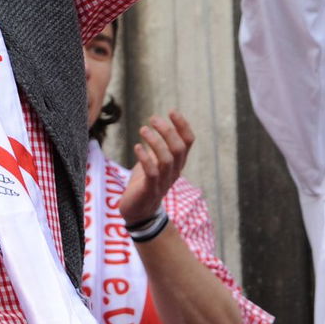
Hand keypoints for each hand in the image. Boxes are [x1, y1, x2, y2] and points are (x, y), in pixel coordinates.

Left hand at [116, 110, 194, 224]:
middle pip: (178, 148)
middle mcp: (174, 171)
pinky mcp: (150, 189)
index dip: (182, 125)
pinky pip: (152, 173)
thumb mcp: (154, 161)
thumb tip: (158, 125)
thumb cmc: (145, 183)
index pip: (188, 142)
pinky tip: (137, 147)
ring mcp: (163, 181)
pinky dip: (145, 158)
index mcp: (177, 163)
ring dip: (155, 142)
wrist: (139, 212)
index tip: (172, 111)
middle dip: (167, 131)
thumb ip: (158, 147)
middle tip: (153, 118)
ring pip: (166, 159)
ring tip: (143, 129)